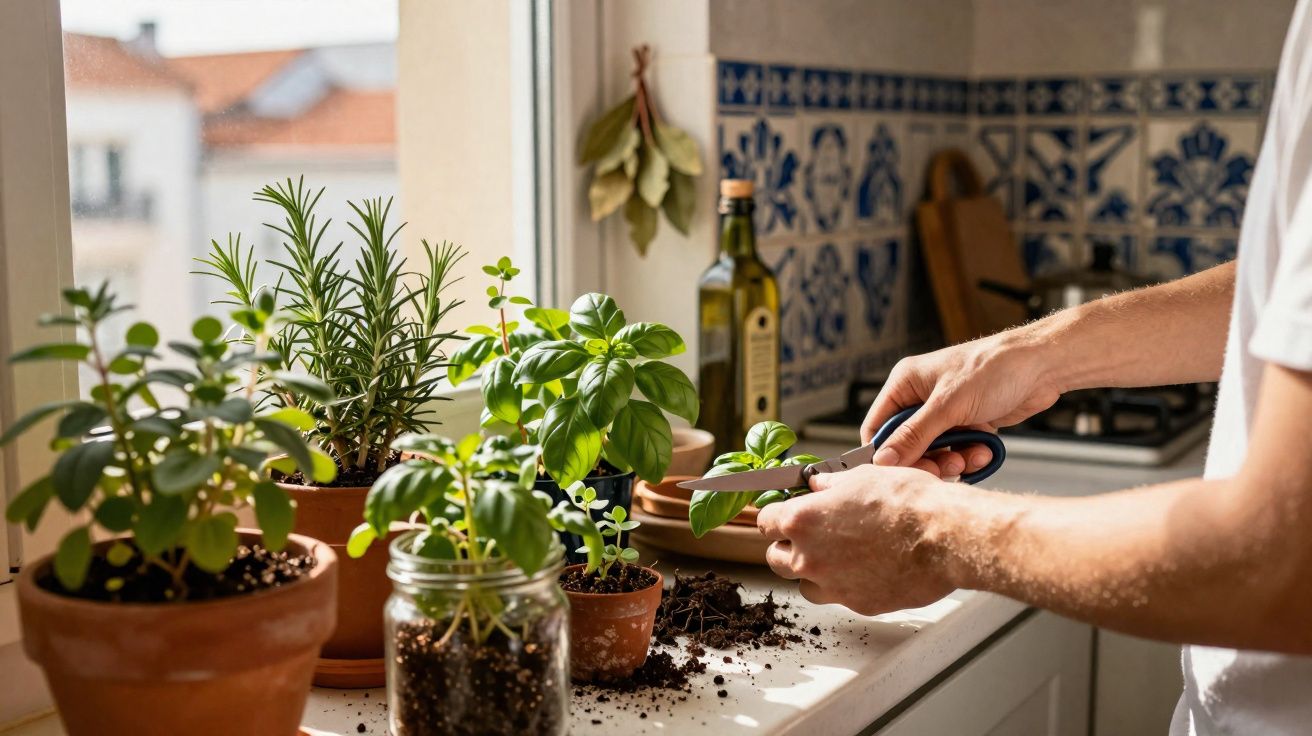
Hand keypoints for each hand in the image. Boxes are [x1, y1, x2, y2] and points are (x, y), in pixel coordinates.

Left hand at [756, 464, 956, 615]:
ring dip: (813, 572)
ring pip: (804, 585)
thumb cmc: (907, 502)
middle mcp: (809, 558)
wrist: (943, 536)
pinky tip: (867, 569)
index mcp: (803, 520)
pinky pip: (839, 596)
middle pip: (776, 558)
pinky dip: (846, 585)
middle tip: (810, 536)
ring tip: (838, 556)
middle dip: (788, 547)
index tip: (783, 514)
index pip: (765, 522)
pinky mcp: (857, 604)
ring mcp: (832, 585)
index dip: (775, 516)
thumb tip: (819, 485)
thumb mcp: (862, 477)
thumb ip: (831, 485)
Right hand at [863, 329, 1061, 475]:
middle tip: (945, 467)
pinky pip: (958, 451)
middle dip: (927, 459)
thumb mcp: (949, 405)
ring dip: (952, 461)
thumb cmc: (994, 368)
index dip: (885, 453)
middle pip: (907, 445)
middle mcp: (921, 398)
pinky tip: (985, 450)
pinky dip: (970, 456)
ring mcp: (946, 412)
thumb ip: (914, 435)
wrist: (1042, 366)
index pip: (878, 426)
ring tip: (970, 457)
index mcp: (905, 383)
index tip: (900, 473)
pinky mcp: (967, 423)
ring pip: (934, 452)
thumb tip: (883, 460)